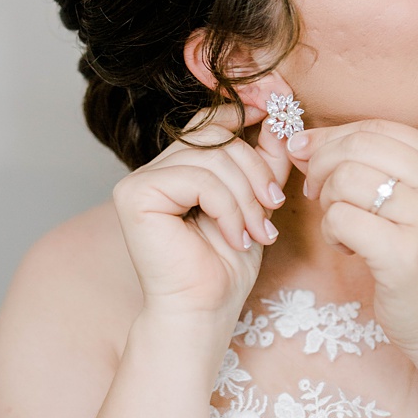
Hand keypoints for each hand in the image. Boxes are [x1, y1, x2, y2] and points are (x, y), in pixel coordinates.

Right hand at [111, 105, 290, 318]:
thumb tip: (280, 113)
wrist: (202, 311)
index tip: (281, 107)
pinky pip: (198, 179)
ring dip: (246, 196)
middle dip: (255, 169)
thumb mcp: (257, 199)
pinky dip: (227, 208)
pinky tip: (235, 237)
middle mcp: (153, 168)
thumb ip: (265, 156)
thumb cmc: (226, 265)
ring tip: (257, 232)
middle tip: (273, 208)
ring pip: (212, 157)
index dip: (246, 108)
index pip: (211, 121)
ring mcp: (139, 180)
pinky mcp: (135, 195)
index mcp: (177, 167)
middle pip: (215, 134)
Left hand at [286, 120, 417, 362]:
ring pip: (344, 180)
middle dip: (320, 166)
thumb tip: (303, 141)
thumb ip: (371, 167)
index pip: (377, 128)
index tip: (305, 154)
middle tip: (316, 194)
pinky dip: (331, 232)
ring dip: (327, 203)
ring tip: (343, 228)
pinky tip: (349, 249)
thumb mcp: (414, 203)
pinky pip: (340, 218)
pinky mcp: (404, 253)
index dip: (331, 137)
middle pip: (357, 147)